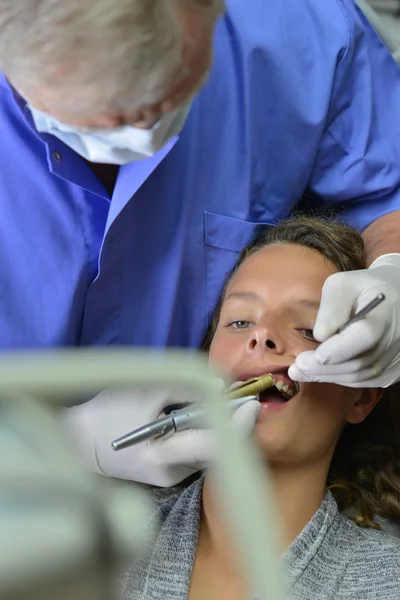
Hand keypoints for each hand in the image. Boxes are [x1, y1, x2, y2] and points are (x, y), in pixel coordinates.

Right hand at [62, 386, 260, 486]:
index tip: (251, 403)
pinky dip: (208, 433)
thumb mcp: (145, 390)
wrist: (81, 441)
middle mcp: (173, 473)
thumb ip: (184, 387)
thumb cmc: (109, 413)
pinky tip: (208, 414)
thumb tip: (219, 387)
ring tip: (228, 401)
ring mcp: (172, 477)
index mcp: (163, 456)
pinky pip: (199, 452)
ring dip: (223, 427)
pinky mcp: (171, 473)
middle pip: (218, 451)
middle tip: (244, 397)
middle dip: (234, 423)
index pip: (214, 445)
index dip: (237, 425)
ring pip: (211, 452)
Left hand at [288, 253, 399, 387]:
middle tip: (296, 368)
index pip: (365, 336)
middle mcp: (395, 339)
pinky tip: (321, 371)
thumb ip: (332, 307)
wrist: (393, 297)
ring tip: (301, 371)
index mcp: (384, 313)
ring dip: (327, 376)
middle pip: (358, 362)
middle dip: (323, 368)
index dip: (338, 349)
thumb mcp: (342, 285)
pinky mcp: (393, 370)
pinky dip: (339, 378)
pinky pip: (363, 381)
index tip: (313, 355)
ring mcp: (395, 358)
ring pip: (359, 376)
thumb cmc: (362, 288)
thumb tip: (321, 335)